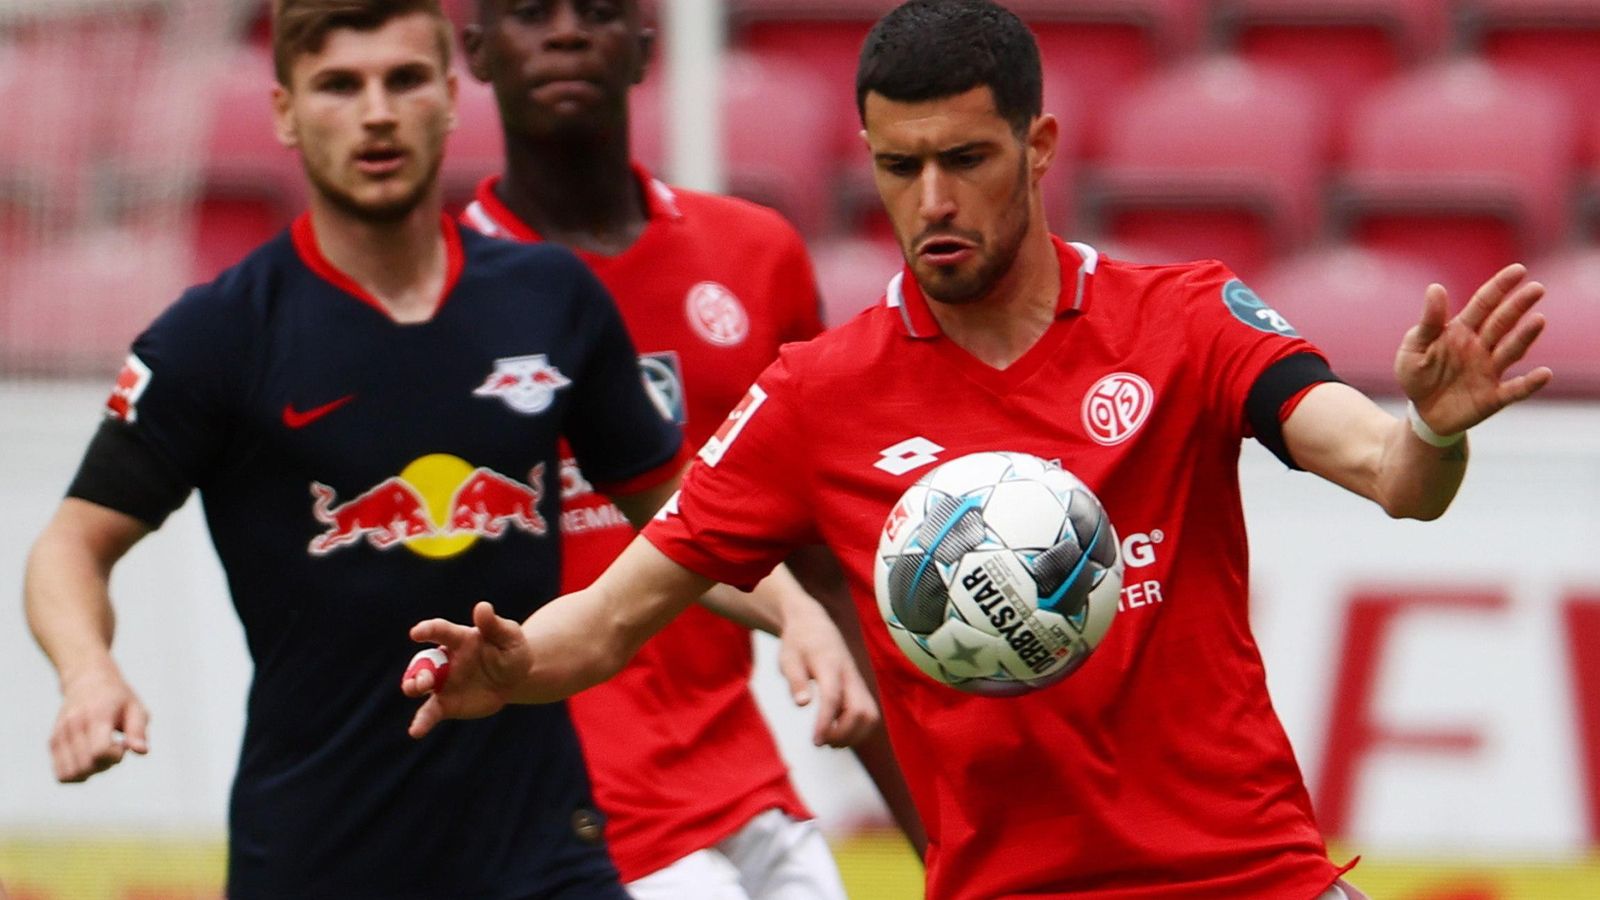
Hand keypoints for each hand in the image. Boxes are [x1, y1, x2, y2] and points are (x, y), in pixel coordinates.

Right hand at [50, 662, 148, 782]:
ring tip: (99, 755)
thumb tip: (141, 752)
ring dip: (89, 773)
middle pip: (86, 767)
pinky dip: (77, 774)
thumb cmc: (117, 697)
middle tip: (113, 749)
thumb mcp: (136, 707)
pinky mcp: (53, 742)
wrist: (86, 679)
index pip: (100, 751)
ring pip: (70, 774)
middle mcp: (74, 726)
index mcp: (97, 716)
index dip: (116, 756)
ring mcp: (60, 735)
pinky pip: (61, 774)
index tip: (122, 744)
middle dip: (105, 766)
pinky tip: (88, 758)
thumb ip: (138, 730)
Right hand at [403, 601, 530, 738]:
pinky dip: (421, 722)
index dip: (428, 630)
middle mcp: (445, 660)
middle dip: (419, 669)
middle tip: (424, 680)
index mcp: (459, 639)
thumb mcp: (509, 636)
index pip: (441, 632)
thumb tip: (482, 607)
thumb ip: (494, 624)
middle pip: (424, 661)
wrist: (515, 678)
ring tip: (414, 690)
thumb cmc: (511, 650)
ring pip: (418, 684)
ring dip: (412, 685)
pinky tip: (415, 732)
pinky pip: (430, 712)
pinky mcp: (446, 703)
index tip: (416, 633)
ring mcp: (443, 682)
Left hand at [777, 598, 879, 747]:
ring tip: (830, 741)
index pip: (833, 698)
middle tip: (820, 741)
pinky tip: (837, 733)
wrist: (815, 626)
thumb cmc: (798, 645)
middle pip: (861, 711)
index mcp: (830, 665)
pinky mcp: (860, 689)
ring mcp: (858, 683)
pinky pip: (869, 715)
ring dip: (854, 736)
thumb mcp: (788, 659)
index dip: (827, 723)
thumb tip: (802, 704)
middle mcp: (849, 675)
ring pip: (870, 716)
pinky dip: (858, 730)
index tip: (815, 741)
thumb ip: (796, 680)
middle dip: (844, 734)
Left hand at [1396, 263, 1551, 435]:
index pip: (1484, 304)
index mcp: (1462, 330)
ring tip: (1538, 321)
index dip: (1500, 287)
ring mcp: (1490, 370)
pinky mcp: (1494, 397)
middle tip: (1537, 288)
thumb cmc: (1417, 374)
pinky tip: (1544, 373)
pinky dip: (1530, 383)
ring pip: (1511, 351)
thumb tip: (1435, 288)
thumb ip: (1428, 322)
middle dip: (1519, 305)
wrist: (1422, 413)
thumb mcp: (1414, 347)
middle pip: (1503, 322)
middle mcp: (1481, 347)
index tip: (1519, 270)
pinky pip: (1515, 389)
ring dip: (1525, 337)